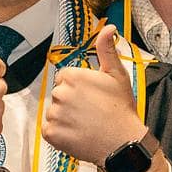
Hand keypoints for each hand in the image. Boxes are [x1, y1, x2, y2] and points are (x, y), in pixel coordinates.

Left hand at [43, 25, 147, 166]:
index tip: (91, 97)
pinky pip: (50, 130)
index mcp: (73, 76)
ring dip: (65, 118)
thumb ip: (107, 49)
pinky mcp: (51, 133)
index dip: (79, 88)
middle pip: (59, 94)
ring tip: (85, 123)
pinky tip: (77, 133)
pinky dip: (60, 133)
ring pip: (54, 112)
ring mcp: (55, 114)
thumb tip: (109, 28)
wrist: (122, 143)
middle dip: (71, 102)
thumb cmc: (121, 109)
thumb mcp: (117, 75)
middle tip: (90, 111)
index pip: (65, 79)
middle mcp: (61, 93)